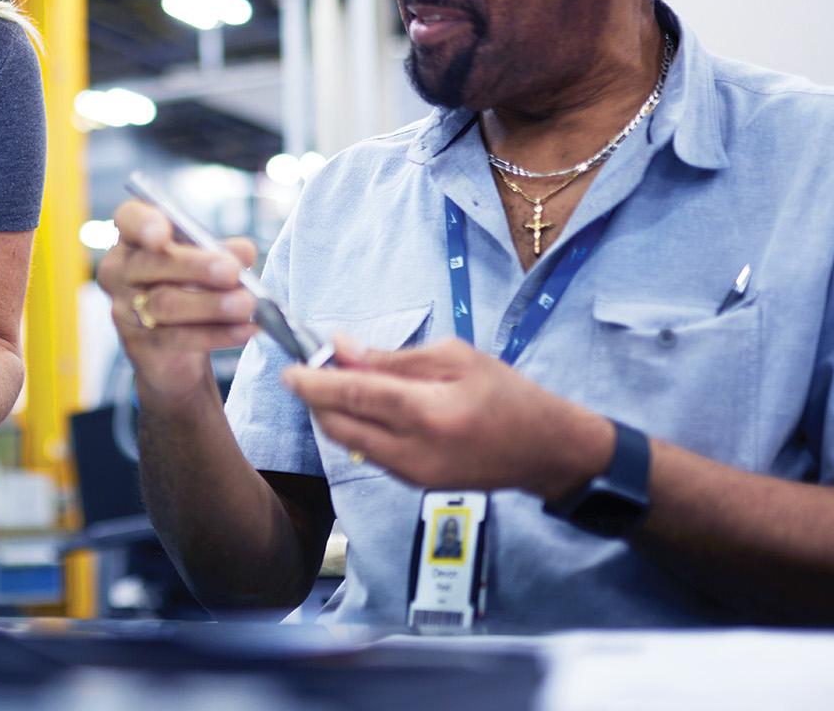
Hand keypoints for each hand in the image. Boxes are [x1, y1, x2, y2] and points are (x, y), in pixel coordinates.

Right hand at [96, 198, 258, 402]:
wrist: (173, 348)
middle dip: (195, 267)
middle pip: (152, 264)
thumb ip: (223, 253)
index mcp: (135, 239)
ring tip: (246, 303)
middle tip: (232, 271)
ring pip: (166, 303)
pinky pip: (179, 338)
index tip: (162, 235)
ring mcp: (125, 310)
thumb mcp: (204, 263)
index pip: (129, 219)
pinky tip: (245, 329)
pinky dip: (218, 333)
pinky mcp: (140, 345)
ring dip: (212, 304)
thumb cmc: (187, 288)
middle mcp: (120, 271)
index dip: (143, 224)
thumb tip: (244, 252)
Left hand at [281, 335, 613, 498]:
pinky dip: (356, 429)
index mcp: (426, 412)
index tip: (289, 369)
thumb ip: (393, 358)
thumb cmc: (506, 394)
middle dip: (315, 400)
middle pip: (339, 426)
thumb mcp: (455, 358)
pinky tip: (366, 407)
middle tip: (310, 372)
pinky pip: (369, 453)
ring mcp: (411, 474)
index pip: (352, 397)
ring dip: (333, 414)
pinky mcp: (414, 484)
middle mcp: (413, 451)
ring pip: (349, 442)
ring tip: (338, 384)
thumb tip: (341, 348)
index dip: (314, 383)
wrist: (544, 450)